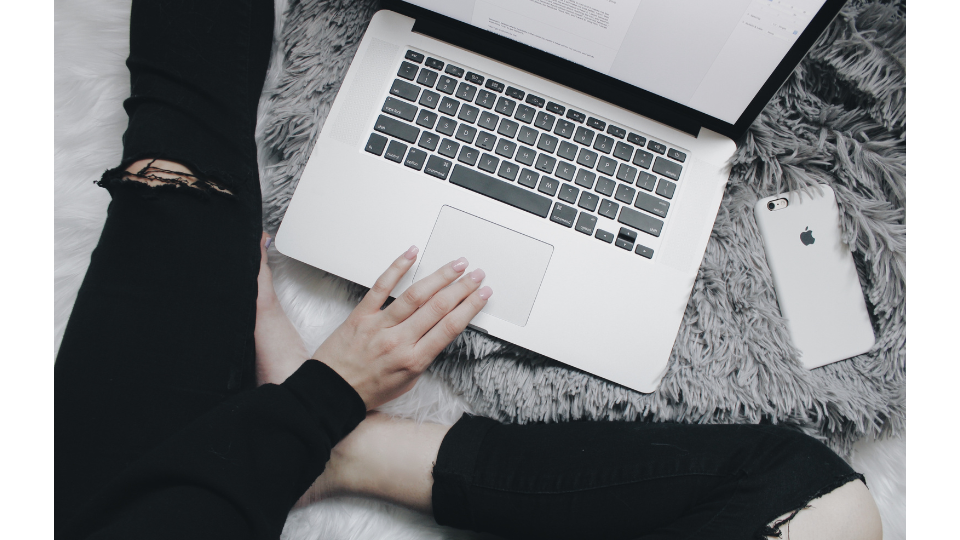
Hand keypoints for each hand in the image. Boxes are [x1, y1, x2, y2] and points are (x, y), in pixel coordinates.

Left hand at [313, 246, 491, 409]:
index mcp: (413, 359)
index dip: (470, 307)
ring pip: (415, 295)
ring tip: (456, 265)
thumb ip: (424, 357)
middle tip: (476, 274)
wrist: (331, 392)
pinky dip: (397, 267)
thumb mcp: (407, 382)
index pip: (449, 327)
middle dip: (462, 287)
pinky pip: (381, 286)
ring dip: (439, 276)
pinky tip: (411, 255)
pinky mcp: (361, 315)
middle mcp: (398, 341)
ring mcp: (379, 325)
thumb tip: (441, 332)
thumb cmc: (368, 389)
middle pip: (438, 307)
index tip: (483, 294)